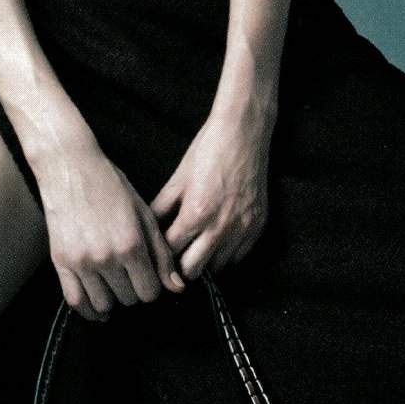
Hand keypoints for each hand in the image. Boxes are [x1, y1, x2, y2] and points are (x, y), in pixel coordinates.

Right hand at [34, 130, 185, 321]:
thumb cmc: (109, 185)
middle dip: (134, 290)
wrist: (70, 167)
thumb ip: (161, 253)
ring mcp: (81, 261)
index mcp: (131, 244)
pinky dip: (88, 310)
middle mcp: (106, 257)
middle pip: (129, 299)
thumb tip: (176, 287)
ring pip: (104, 304)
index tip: (149, 277)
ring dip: (112, 298)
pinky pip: (75, 301)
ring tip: (114, 284)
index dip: (153, 287)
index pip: (150, 291)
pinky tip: (97, 308)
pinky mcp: (61, 262)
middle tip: (130, 274)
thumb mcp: (144, 214)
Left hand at [152, 108, 273, 280]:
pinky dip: (226, 254)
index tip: (156, 254)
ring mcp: (243, 229)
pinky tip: (216, 239)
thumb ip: (161, 207)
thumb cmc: (208, 150)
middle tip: (173, 257)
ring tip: (195, 247)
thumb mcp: (178, 178)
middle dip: (179, 266)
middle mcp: (221, 227)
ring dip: (204, 261)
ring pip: (218, 267)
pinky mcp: (258, 226)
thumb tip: (146, 229)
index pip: (171, 253)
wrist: (244, 133)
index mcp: (196, 214)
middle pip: (193, 271)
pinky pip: (239, 256)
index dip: (160, 255)